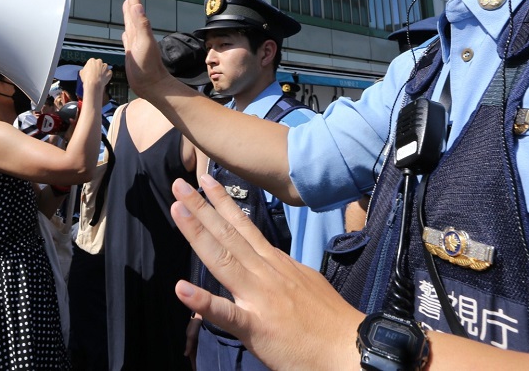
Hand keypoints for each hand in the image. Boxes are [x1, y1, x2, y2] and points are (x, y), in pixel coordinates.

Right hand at [79, 57, 111, 91]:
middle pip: (99, 63)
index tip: (91, 70)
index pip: (92, 62)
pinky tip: (103, 79)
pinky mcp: (109, 72)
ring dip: (103, 71)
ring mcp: (105, 67)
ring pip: (105, 67)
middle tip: (95, 73)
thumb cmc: (87, 79)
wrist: (93, 84)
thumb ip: (84, 70)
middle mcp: (99, 62)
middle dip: (98, 67)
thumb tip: (84, 71)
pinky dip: (107, 75)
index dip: (91, 67)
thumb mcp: (82, 73)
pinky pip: (109, 73)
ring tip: (99, 77)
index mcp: (92, 61)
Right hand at [121, 0, 171, 98]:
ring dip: (128, 15)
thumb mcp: (144, 43)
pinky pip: (127, 38)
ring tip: (126, 6)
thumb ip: (141, 24)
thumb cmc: (148, 67)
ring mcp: (135, 44)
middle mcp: (138, 34)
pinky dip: (125, 32)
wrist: (151, 85)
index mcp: (141, 30)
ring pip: (130, 25)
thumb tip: (136, 6)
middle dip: (131, 1)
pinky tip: (124, 32)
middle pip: (133, 14)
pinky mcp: (131, 53)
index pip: (136, 8)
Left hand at [170, 174, 363, 370]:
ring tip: (177, 209)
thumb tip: (269, 259)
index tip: (206, 181)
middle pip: (229, 234)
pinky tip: (181, 289)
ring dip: (197, 233)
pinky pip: (226, 314)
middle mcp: (266, 272)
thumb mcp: (305, 281)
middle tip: (180, 183)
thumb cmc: (329, 320)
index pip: (245, 227)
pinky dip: (203, 302)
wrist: (351, 348)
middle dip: (202, 207)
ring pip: (223, 259)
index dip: (223, 203)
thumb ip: (281, 270)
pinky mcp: (257, 327)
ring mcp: (260, 297)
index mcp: (276, 264)